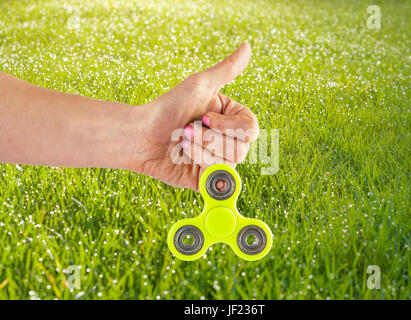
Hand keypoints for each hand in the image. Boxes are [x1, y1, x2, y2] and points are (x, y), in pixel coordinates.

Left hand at [128, 42, 258, 190]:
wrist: (140, 134)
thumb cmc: (167, 106)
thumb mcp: (200, 85)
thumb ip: (228, 69)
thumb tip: (247, 46)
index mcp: (231, 119)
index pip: (251, 129)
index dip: (230, 126)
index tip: (204, 116)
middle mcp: (228, 141)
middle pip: (242, 148)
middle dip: (211, 137)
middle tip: (187, 129)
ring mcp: (218, 161)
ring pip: (229, 161)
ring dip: (201, 148)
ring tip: (182, 141)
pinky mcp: (206, 178)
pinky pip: (216, 175)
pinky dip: (199, 162)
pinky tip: (183, 155)